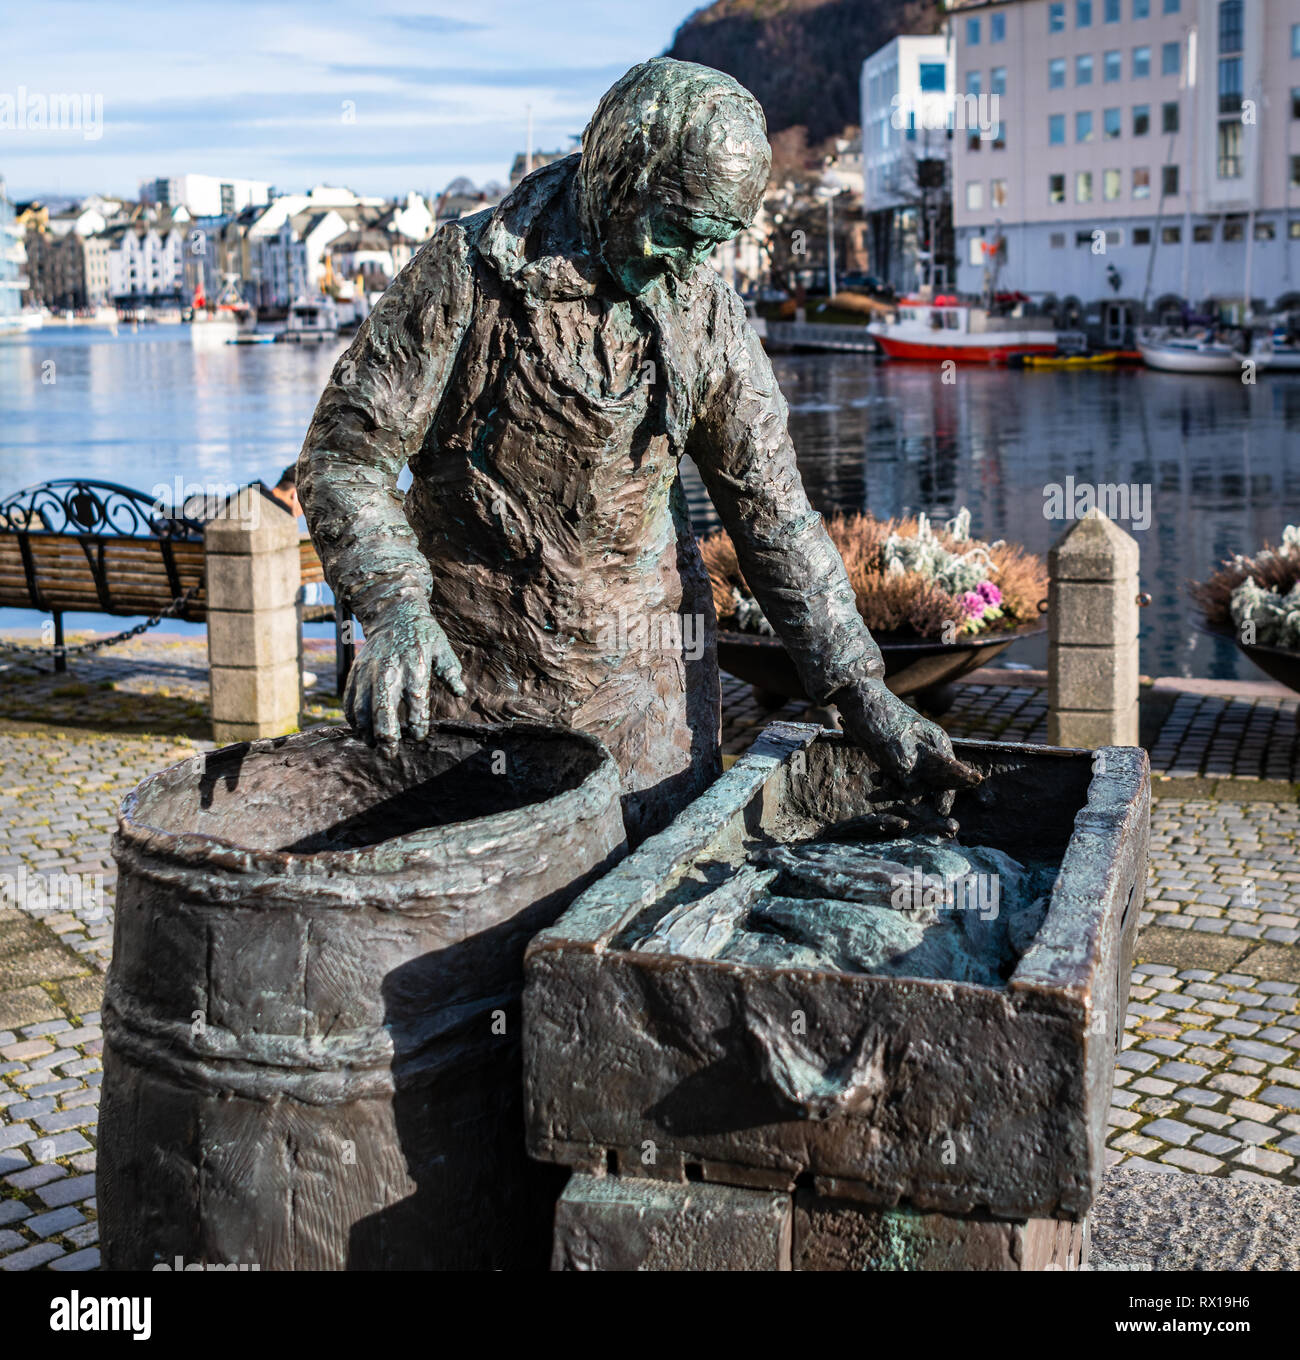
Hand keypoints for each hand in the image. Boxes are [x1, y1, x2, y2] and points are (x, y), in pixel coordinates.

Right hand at [343, 602, 464, 755]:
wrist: (393, 614)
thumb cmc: (422, 635)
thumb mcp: (441, 648)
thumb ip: (450, 670)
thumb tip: (460, 693)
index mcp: (415, 665)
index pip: (416, 700)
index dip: (417, 722)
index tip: (419, 736)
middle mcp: (389, 670)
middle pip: (383, 707)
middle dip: (386, 734)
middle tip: (390, 754)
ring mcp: (369, 671)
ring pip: (362, 707)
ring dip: (366, 730)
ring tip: (374, 746)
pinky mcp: (356, 672)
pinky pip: (349, 699)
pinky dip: (352, 718)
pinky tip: (360, 731)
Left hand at [833, 679, 980, 819]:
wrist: (856, 698)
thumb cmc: (880, 717)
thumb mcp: (895, 745)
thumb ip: (908, 771)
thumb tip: (912, 795)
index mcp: (937, 742)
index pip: (952, 773)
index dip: (947, 794)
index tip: (941, 811)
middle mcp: (928, 750)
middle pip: (930, 782)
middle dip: (915, 793)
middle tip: (898, 795)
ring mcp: (912, 754)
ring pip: (911, 782)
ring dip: (896, 788)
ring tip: (879, 781)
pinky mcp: (895, 757)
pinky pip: (896, 777)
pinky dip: (887, 781)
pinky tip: (875, 778)